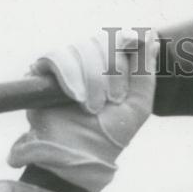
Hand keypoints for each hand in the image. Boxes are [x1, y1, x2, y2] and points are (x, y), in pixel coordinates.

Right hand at [8, 29, 157, 191]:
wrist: (79, 156)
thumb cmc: (109, 136)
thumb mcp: (137, 106)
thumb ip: (145, 71)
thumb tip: (151, 36)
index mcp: (112, 68)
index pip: (119, 38)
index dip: (125, 49)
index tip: (127, 73)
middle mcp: (89, 63)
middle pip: (101, 41)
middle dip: (111, 70)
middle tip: (112, 100)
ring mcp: (66, 66)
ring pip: (80, 48)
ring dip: (91, 78)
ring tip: (91, 107)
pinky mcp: (42, 73)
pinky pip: (55, 56)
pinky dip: (68, 74)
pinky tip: (75, 96)